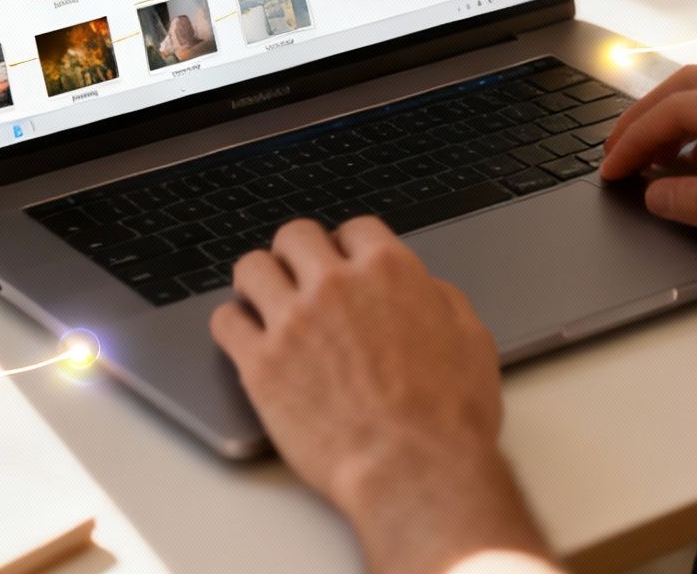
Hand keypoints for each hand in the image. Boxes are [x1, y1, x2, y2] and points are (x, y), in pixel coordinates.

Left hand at [211, 218, 551, 573]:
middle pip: (295, 236)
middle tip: (299, 278)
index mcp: (389, 271)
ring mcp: (293, 321)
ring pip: (251, 268)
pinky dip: (232, 325)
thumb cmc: (449, 415)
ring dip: (258, 281)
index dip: (348, 246)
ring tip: (263, 301)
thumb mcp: (471, 340)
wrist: (414, 468)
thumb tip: (425, 289)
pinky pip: (225, 321)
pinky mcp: (261, 364)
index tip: (343, 262)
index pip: (354, 229)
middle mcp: (335, 285)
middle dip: (298, 254)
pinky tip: (244, 338)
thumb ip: (442, 300)